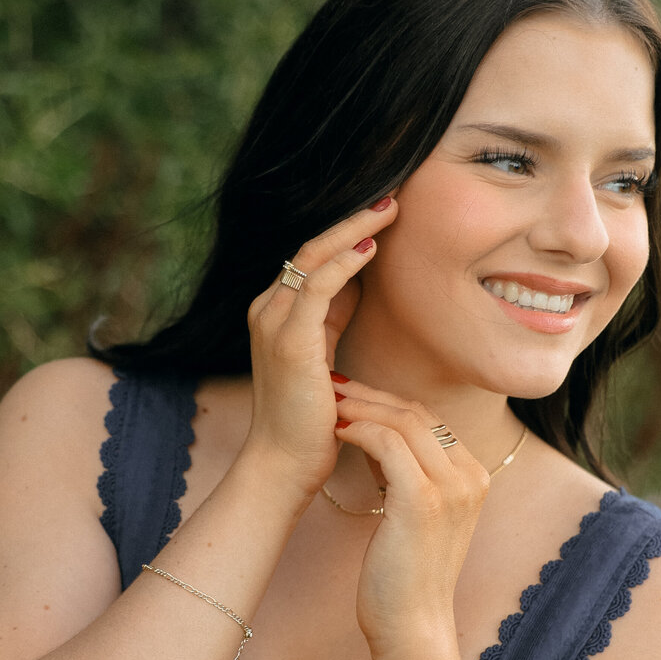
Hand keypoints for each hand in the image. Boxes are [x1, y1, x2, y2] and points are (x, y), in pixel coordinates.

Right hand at [242, 198, 399, 497]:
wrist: (283, 463)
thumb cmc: (310, 419)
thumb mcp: (323, 355)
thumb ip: (333, 317)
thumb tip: (358, 281)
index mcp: (276, 312)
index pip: (313, 257)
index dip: (349, 232)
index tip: (386, 212)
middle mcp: (267, 309)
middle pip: (311, 246)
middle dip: (354, 218)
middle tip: (393, 196)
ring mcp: (273, 322)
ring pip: (313, 256)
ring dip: (354, 228)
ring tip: (390, 208)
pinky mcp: (288, 340)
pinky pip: (316, 285)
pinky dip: (345, 262)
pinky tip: (372, 246)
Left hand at [330, 379, 491, 653]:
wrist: (412, 625)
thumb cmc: (403, 575)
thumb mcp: (415, 515)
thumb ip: (407, 475)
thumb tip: (376, 437)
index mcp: (474, 477)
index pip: (431, 419)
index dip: (388, 400)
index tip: (352, 393)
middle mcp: (471, 477)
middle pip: (418, 413)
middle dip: (371, 395)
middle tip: (333, 386)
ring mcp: (452, 488)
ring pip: (403, 422)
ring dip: (360, 407)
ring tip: (328, 404)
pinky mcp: (424, 501)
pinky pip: (388, 444)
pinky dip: (359, 430)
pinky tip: (336, 431)